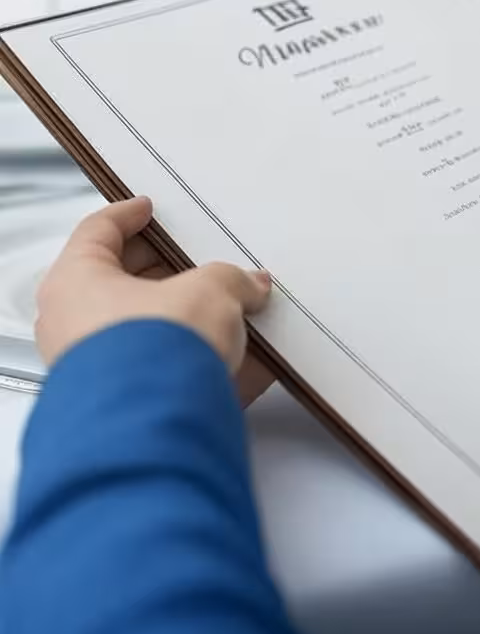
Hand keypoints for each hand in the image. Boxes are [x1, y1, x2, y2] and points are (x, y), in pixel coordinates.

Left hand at [36, 197, 273, 403]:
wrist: (157, 425)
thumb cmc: (153, 352)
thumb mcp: (209, 290)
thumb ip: (231, 280)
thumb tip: (249, 285)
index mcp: (76, 282)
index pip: (98, 231)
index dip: (129, 214)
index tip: (148, 208)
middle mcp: (77, 327)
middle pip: (126, 285)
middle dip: (172, 274)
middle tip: (206, 264)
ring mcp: (104, 370)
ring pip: (154, 333)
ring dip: (193, 322)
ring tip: (237, 313)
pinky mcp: (135, 405)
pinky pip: (174, 374)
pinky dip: (206, 364)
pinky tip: (249, 361)